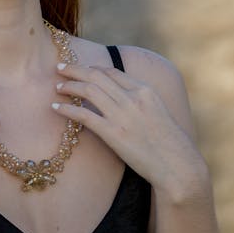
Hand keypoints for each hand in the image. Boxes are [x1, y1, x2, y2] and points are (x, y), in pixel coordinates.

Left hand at [53, 63, 204, 194]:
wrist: (177, 164)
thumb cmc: (169, 143)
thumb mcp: (158, 113)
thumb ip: (141, 102)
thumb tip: (122, 98)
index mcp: (145, 91)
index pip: (112, 72)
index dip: (92, 68)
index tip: (80, 69)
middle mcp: (133, 98)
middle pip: (96, 75)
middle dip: (75, 70)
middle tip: (60, 68)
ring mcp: (122, 115)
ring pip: (88, 90)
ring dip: (69, 86)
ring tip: (57, 88)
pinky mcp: (113, 134)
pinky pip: (83, 115)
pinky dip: (67, 108)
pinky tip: (56, 108)